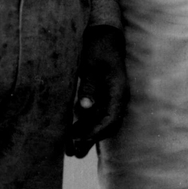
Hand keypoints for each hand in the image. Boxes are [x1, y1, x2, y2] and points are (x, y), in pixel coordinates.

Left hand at [66, 26, 128, 158]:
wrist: (103, 35)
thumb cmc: (98, 48)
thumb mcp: (91, 65)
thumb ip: (89, 86)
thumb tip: (85, 108)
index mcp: (119, 92)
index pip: (110, 119)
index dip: (95, 133)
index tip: (80, 142)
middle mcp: (117, 99)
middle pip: (106, 126)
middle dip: (90, 140)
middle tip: (73, 153)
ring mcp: (110, 99)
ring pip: (99, 124)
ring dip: (85, 136)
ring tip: (68, 150)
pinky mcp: (101, 97)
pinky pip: (94, 117)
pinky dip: (83, 126)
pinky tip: (70, 135)